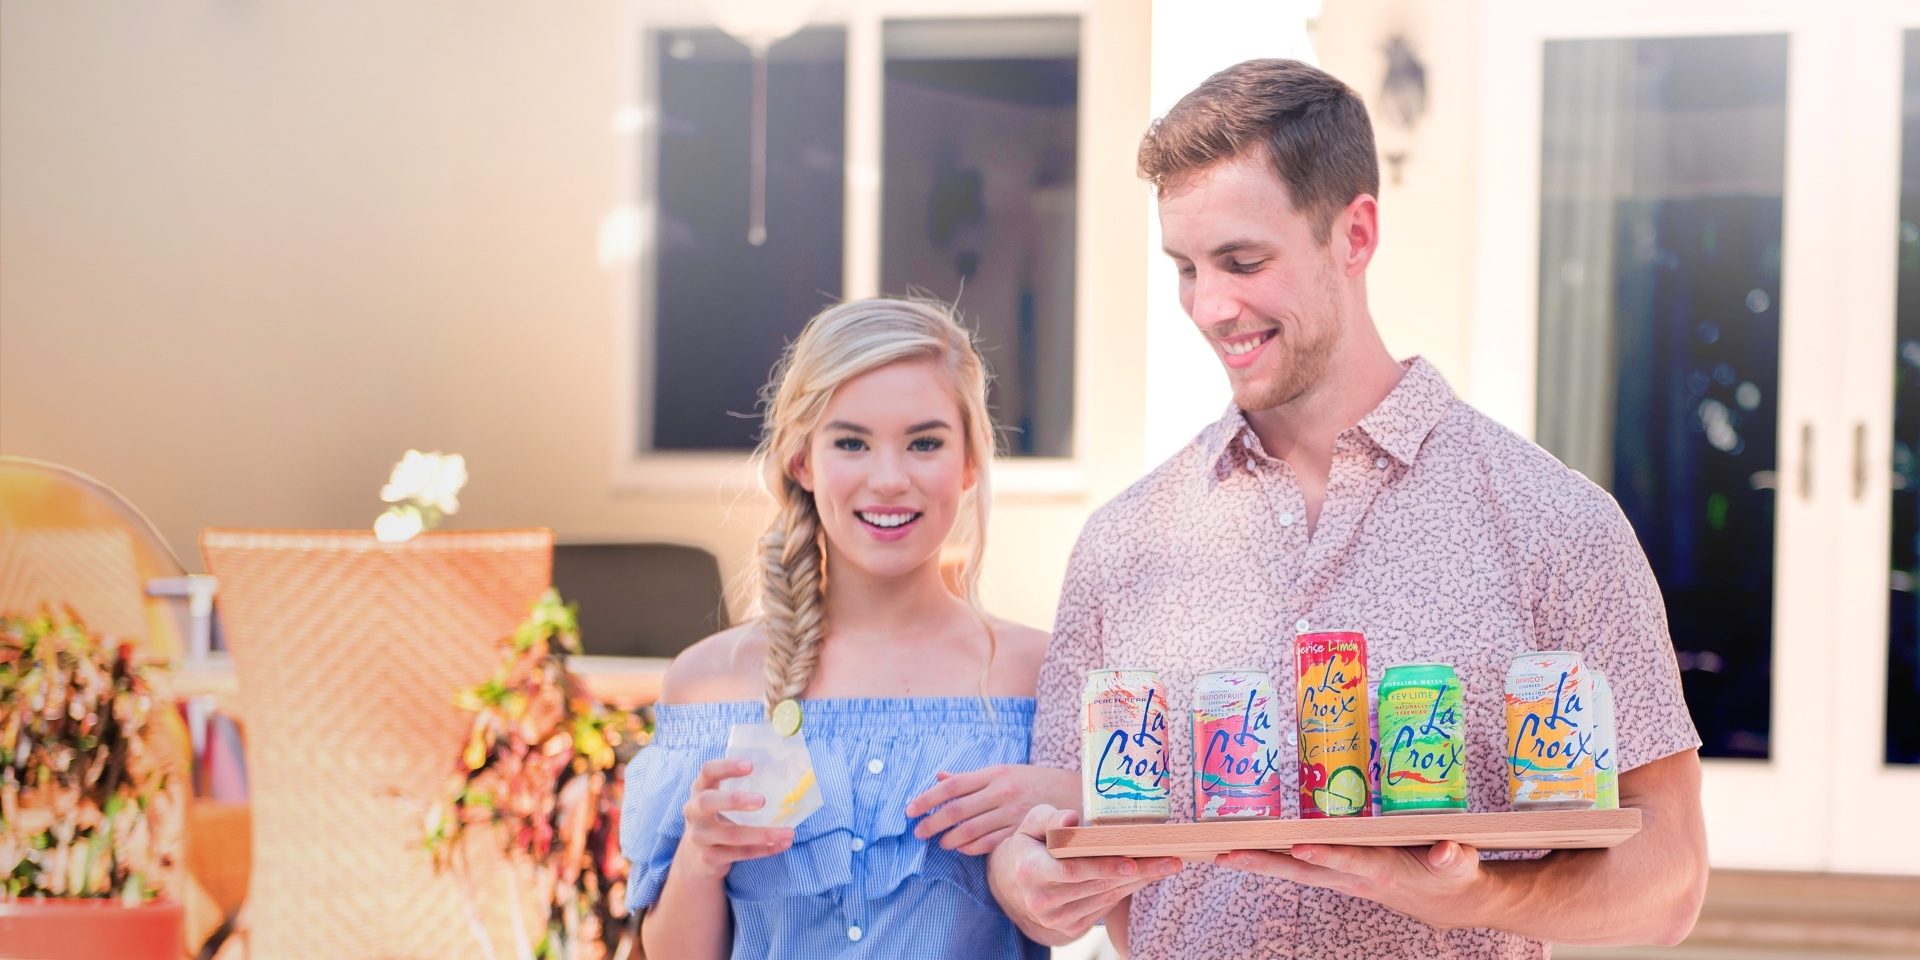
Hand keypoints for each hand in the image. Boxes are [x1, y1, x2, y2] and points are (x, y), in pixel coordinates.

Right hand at [678, 758, 794, 879]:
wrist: (695, 858)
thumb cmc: (717, 818)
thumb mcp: (720, 800)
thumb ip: (741, 788)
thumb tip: (785, 777)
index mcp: (700, 789)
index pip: (708, 771)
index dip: (726, 767)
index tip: (750, 765)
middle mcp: (694, 812)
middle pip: (707, 802)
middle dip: (734, 800)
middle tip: (762, 801)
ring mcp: (700, 836)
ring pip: (732, 835)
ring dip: (763, 834)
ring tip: (788, 833)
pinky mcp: (709, 857)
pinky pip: (740, 853)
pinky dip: (763, 850)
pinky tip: (781, 845)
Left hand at [906, 764, 1077, 854]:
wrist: (1079, 795)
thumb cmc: (1036, 782)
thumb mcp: (1006, 772)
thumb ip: (971, 778)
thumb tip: (938, 777)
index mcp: (995, 773)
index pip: (952, 785)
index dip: (927, 799)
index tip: (909, 810)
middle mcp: (1002, 792)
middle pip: (957, 809)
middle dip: (932, 822)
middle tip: (918, 832)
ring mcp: (1012, 813)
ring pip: (970, 829)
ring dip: (950, 839)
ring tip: (940, 844)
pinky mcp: (1022, 831)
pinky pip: (989, 844)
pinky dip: (971, 848)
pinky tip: (962, 850)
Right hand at [986, 804, 1181, 945]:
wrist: (1012, 886)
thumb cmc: (1028, 846)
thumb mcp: (1030, 825)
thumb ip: (1049, 818)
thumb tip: (1071, 818)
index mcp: (1031, 871)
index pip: (1072, 870)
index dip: (1103, 867)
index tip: (1132, 862)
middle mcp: (1043, 901)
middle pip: (1098, 885)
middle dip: (1137, 871)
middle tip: (1169, 859)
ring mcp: (1057, 919)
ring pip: (1106, 897)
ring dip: (1138, 881)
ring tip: (1165, 865)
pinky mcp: (1070, 929)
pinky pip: (1105, 907)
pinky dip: (1126, 890)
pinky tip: (1144, 876)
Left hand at [1215, 841, 1486, 929]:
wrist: (1445, 901)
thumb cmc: (1453, 874)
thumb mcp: (1460, 865)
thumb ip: (1452, 857)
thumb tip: (1446, 851)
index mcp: (1385, 870)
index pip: (1351, 861)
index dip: (1327, 856)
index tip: (1299, 849)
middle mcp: (1356, 877)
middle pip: (1305, 872)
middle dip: (1268, 864)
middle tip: (1230, 855)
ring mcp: (1345, 878)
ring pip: (1296, 872)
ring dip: (1260, 864)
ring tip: (1223, 855)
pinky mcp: (1339, 875)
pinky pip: (1299, 869)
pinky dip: (1272, 861)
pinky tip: (1246, 853)